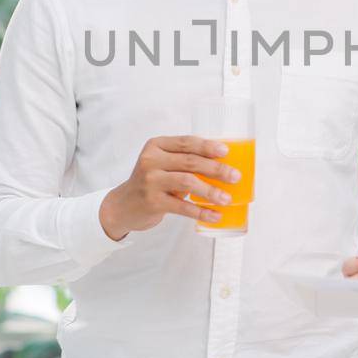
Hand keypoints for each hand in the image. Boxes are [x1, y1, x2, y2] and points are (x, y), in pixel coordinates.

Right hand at [99, 136, 242, 238]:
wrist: (123, 206)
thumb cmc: (151, 182)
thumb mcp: (161, 164)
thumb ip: (183, 161)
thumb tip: (223, 164)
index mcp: (156, 146)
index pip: (186, 142)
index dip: (207, 146)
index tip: (226, 152)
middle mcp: (151, 160)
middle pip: (190, 162)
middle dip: (216, 169)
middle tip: (235, 177)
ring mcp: (150, 181)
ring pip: (187, 182)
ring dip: (211, 191)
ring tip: (227, 199)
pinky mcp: (152, 201)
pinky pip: (182, 206)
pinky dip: (201, 211)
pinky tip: (215, 215)